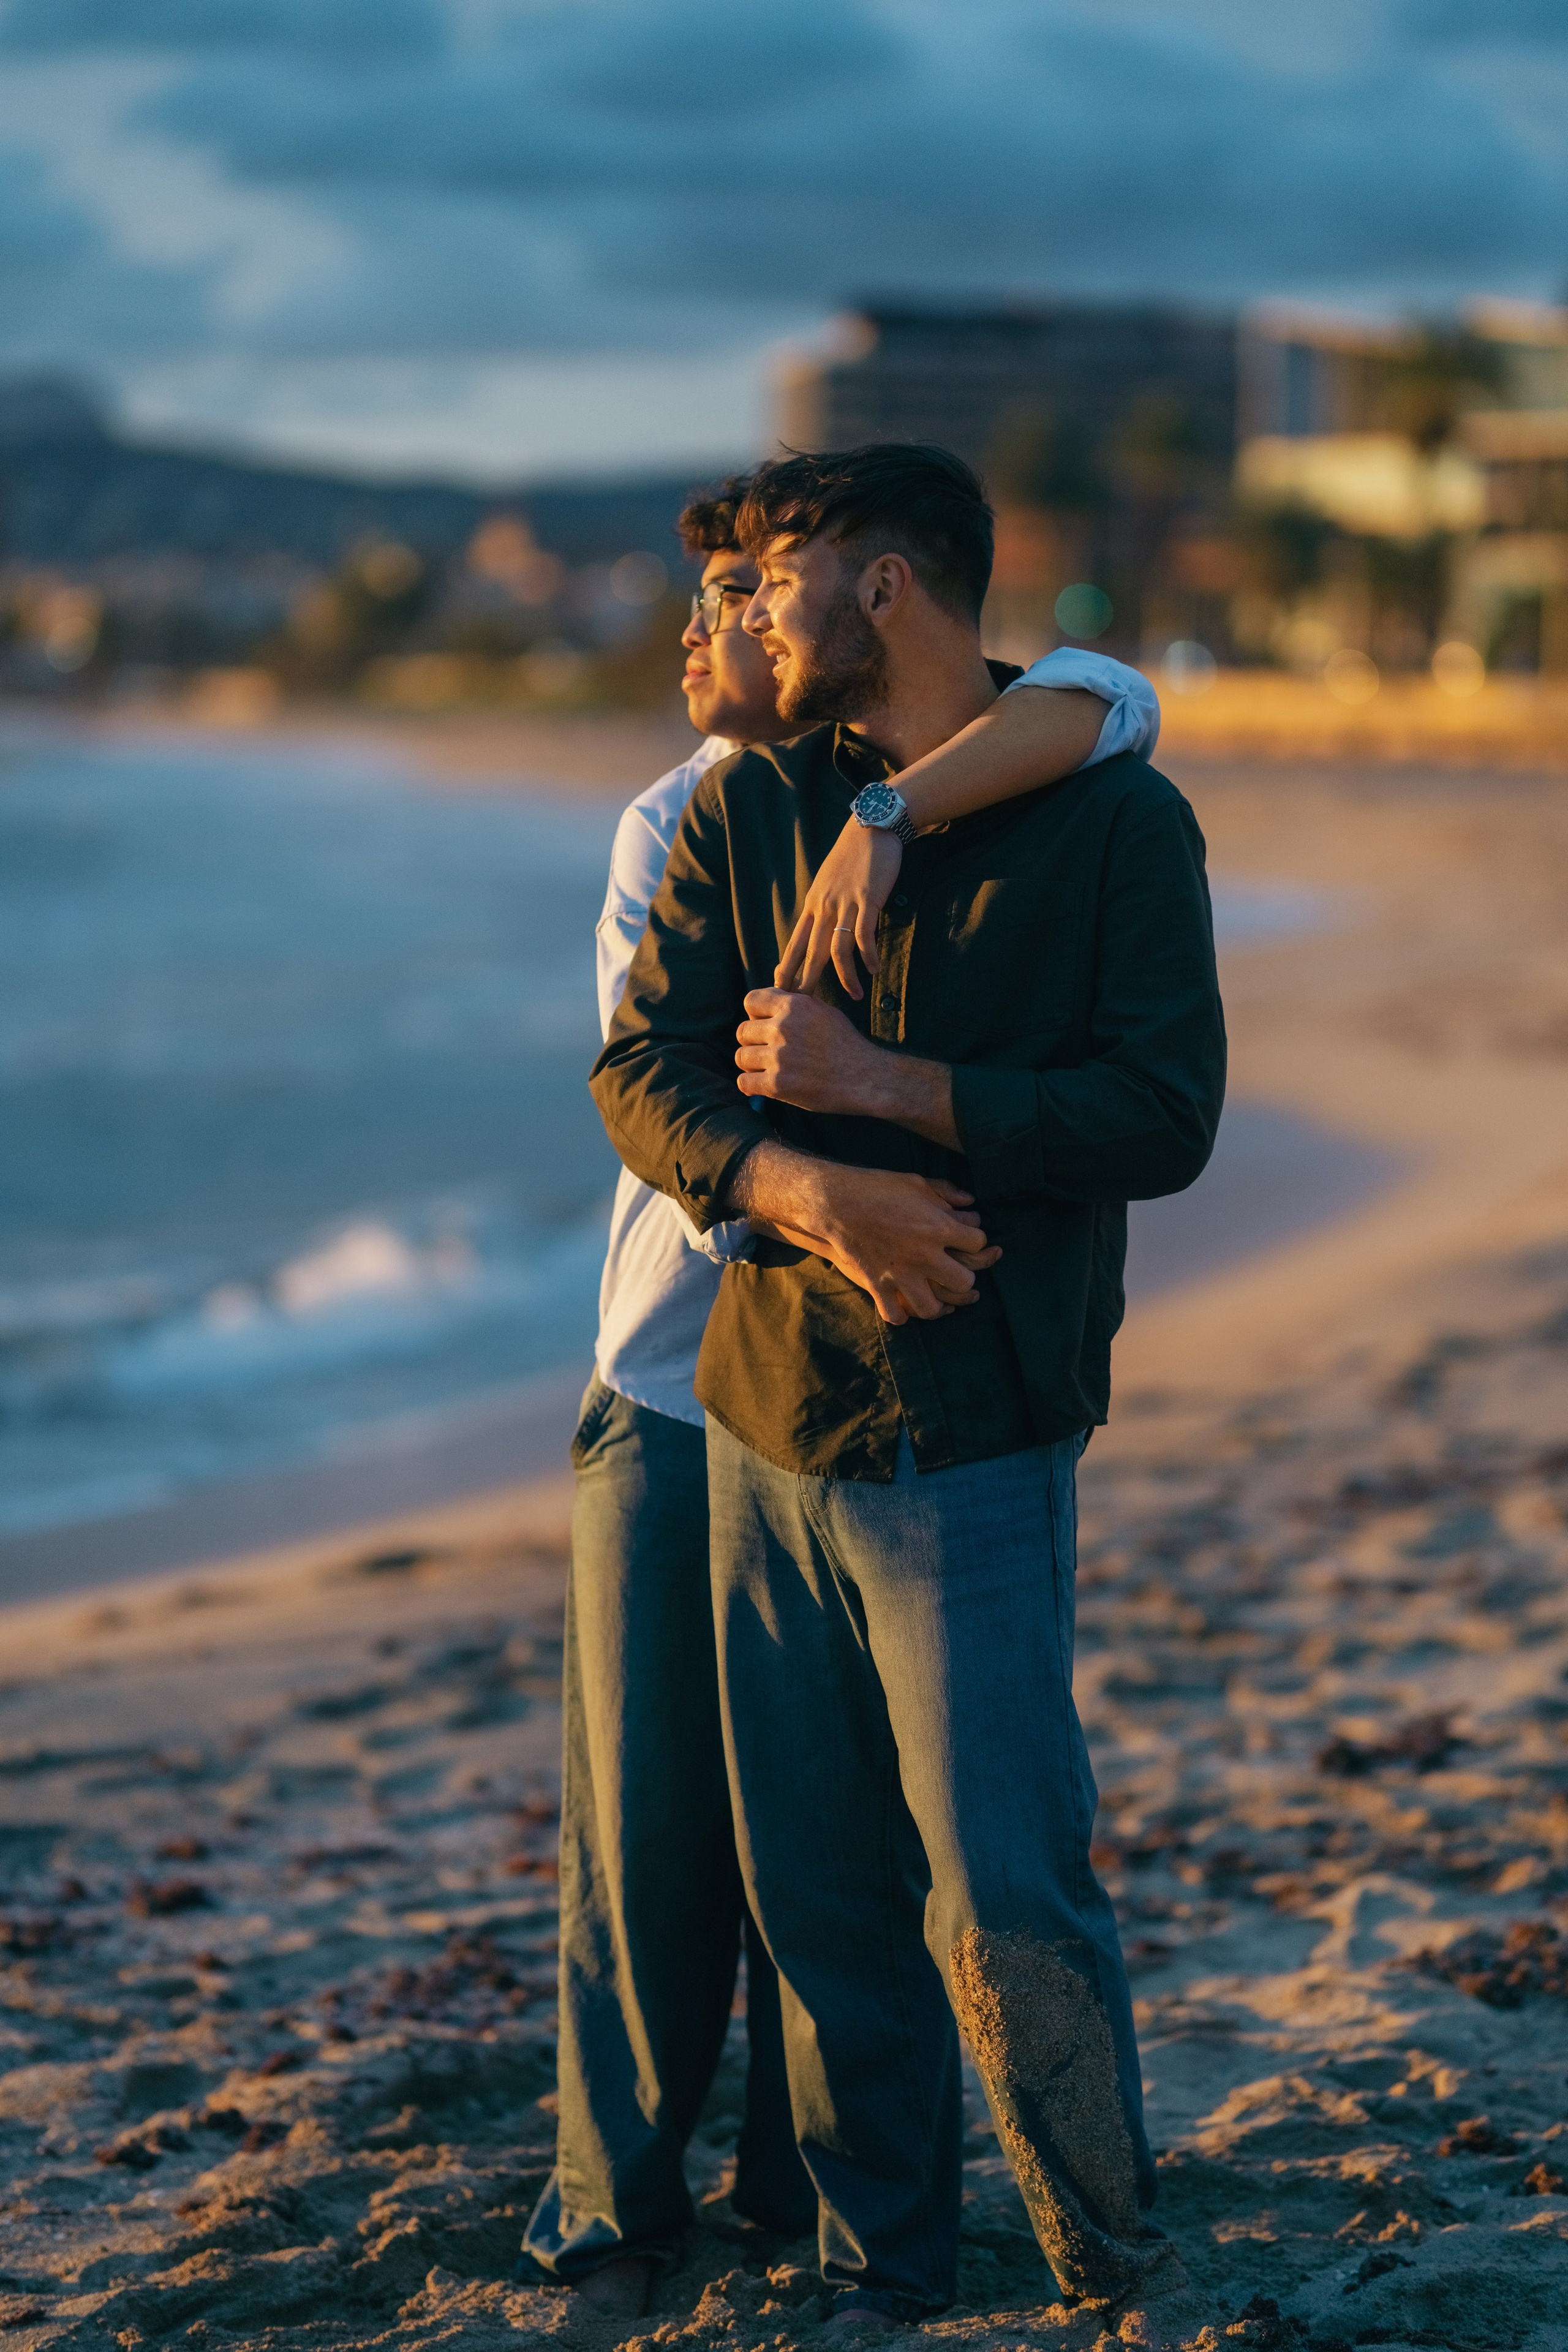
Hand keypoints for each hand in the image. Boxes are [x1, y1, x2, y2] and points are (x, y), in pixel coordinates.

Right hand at [731, 1142, 1000, 1325]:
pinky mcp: (878, 1286)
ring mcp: (901, 1274)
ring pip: (933, 1306)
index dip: (977, 1241)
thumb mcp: (915, 1182)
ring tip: (935, 1293)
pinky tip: (904, 1307)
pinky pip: (896, 1314)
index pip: (977, 1243)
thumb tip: (970, 1203)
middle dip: (965, 1276)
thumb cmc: (877, 1187)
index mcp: (938, 1227)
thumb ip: (945, 1193)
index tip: (967, 1239)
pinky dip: (901, 1314)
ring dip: (937, 1303)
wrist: (835, 1202)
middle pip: (964, 1280)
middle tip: (956, 1270)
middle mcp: (925, 1255)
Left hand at [736, 988, 887, 1114]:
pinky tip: (761, 1086)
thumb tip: (775, 983)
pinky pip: (744, 1082)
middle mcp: (783, 1028)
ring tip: (766, 1069)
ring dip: (751, 1064)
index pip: (750, 1000)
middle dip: (753, 1042)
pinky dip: (751, 1086)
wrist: (866, 1077)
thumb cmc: (846, 1045)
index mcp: (794, 1005)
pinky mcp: (778, 1085)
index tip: (763, 1025)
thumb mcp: (823, 1011)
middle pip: (742, 1031)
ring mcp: (779, 1057)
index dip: (754, 1014)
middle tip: (766, 1052)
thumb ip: (796, 1001)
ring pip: (741, 1057)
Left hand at [775, 820, 903, 998]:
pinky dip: (869, 956)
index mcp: (812, 905)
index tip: (780, 991)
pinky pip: (864, 936)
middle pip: (810, 953)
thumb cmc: (852, 856)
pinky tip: (874, 970)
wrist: (871, 828)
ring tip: (854, 996)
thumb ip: (823, 907)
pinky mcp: (867, 900)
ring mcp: (845, 904)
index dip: (786, 969)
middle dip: (805, 982)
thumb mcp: (828, 882)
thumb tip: (821, 930)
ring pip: (838, 950)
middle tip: (804, 1008)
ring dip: (846, 977)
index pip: (794, 944)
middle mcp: (823, 907)